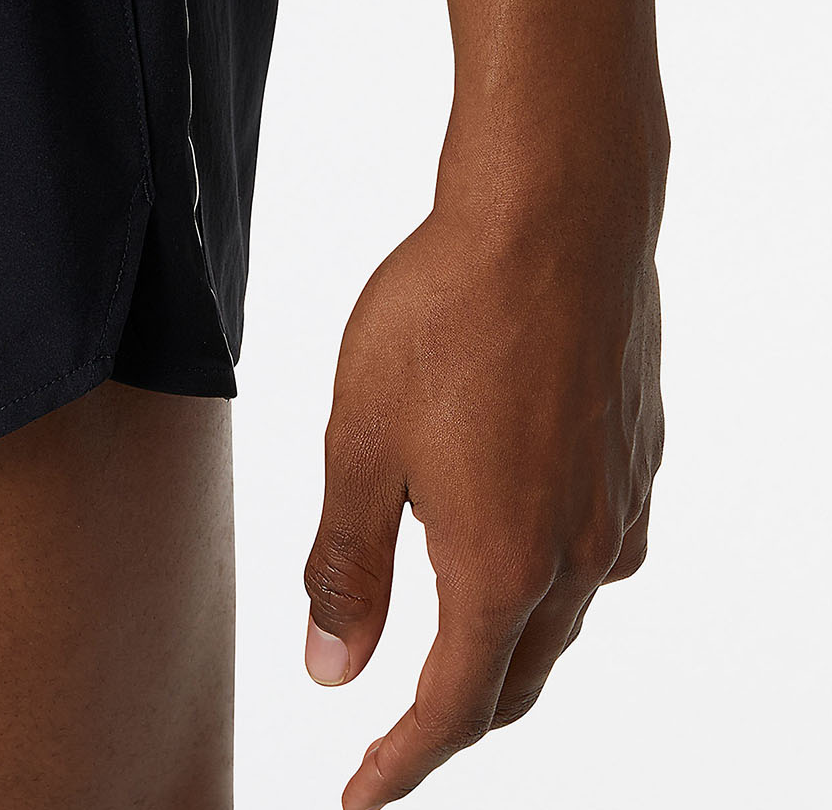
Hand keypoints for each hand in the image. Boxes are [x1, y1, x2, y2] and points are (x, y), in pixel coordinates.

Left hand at [302, 153, 664, 808]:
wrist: (555, 216)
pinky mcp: (638, 453)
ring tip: (455, 635)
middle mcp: (577, 554)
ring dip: (509, 645)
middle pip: (517, 676)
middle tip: (399, 727)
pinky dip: (552, 575)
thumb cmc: (445, 317)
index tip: (358, 794)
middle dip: (457, 716)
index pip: (451, 709)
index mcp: (498, 564)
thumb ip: (348, 564)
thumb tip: (330, 670)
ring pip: (565, 617)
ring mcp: (620, 503)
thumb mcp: (360, 442)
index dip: (400, 764)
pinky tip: (523, 535)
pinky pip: (599, 550)